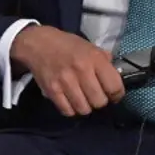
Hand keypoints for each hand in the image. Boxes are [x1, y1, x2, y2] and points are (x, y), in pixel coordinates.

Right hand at [9, 25, 123, 116]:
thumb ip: (104, 61)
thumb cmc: (67, 45)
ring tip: (82, 99)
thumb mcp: (90, 46)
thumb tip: (116, 76)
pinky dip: (71, 109)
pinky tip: (70, 100)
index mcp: (94, 58)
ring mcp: (65, 81)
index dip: (117, 94)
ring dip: (85, 106)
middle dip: (100, 101)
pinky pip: (68, 111)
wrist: (38, 43)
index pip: (114, 86)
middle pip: (100, 102)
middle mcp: (81, 70)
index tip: (113, 94)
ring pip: (84, 109)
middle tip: (95, 95)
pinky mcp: (52, 90)